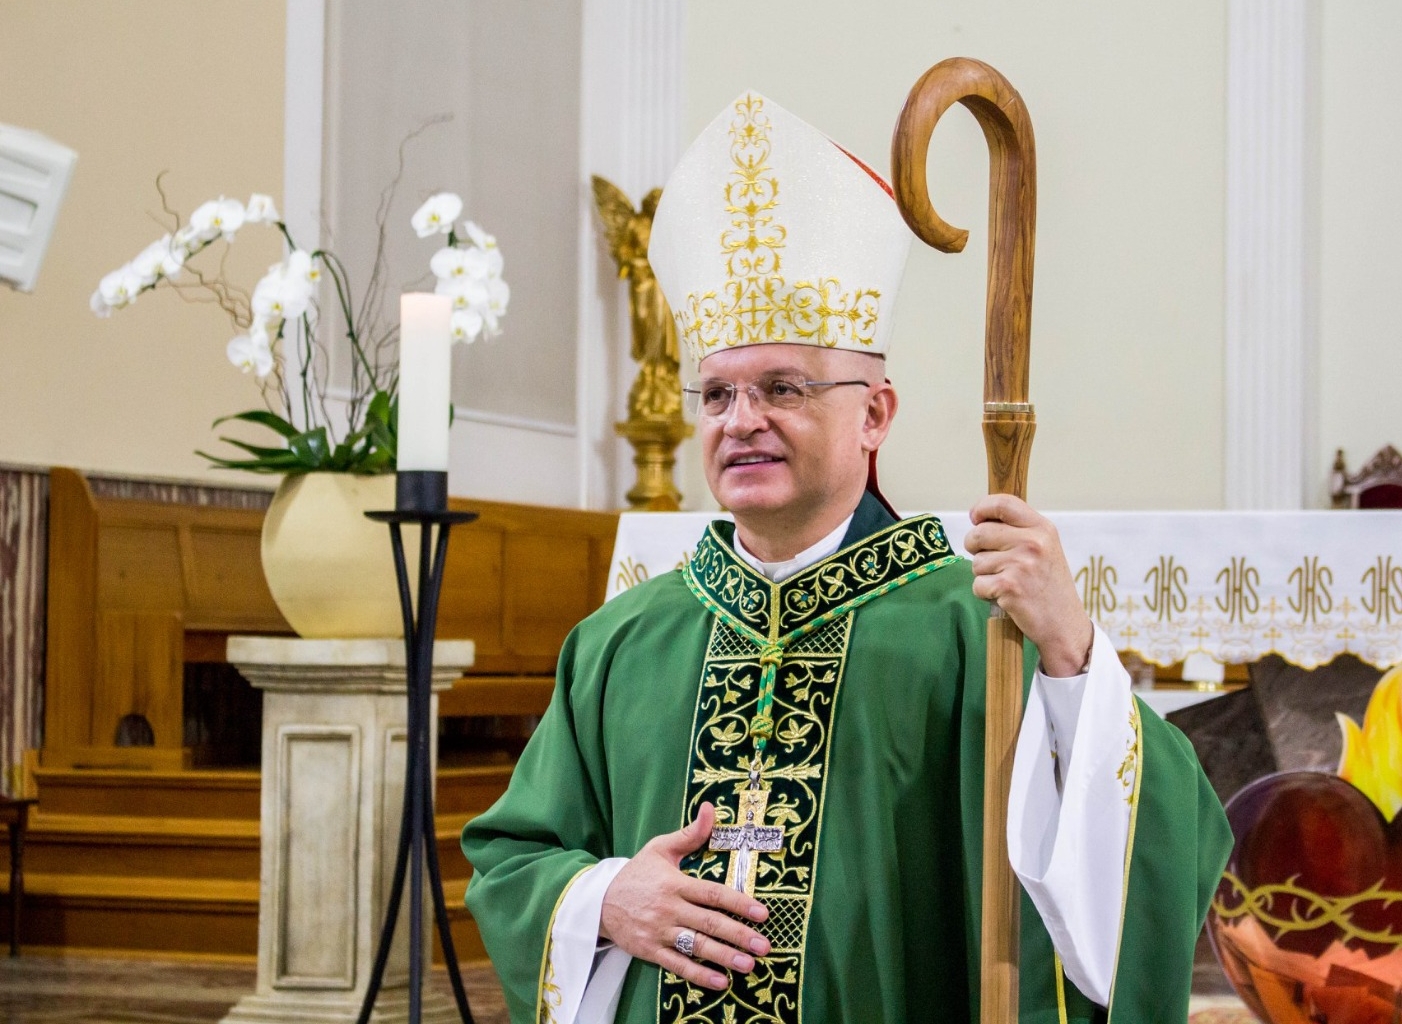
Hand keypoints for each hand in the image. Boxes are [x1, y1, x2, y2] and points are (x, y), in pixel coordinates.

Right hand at [599, 802, 770, 990]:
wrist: (598, 900)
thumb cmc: (636, 874)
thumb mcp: (660, 849)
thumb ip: (690, 834)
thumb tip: (711, 809)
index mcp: (675, 883)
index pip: (712, 894)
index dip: (739, 903)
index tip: (762, 913)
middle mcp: (669, 908)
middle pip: (709, 922)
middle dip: (738, 935)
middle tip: (763, 946)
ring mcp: (659, 931)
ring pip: (696, 946)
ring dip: (724, 957)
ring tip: (748, 965)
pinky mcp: (650, 950)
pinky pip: (677, 965)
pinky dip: (699, 975)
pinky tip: (720, 981)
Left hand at [965, 494, 1093, 676]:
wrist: (1065, 625)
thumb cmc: (1049, 586)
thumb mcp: (1045, 549)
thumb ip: (1019, 531)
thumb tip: (979, 518)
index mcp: (1042, 529)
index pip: (1003, 503)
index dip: (982, 508)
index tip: (975, 517)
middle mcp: (1033, 542)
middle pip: (979, 533)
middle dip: (976, 548)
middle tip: (991, 562)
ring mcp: (1021, 564)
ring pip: (976, 561)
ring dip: (984, 575)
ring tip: (1007, 583)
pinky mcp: (1009, 587)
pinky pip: (978, 584)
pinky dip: (985, 593)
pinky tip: (1005, 597)